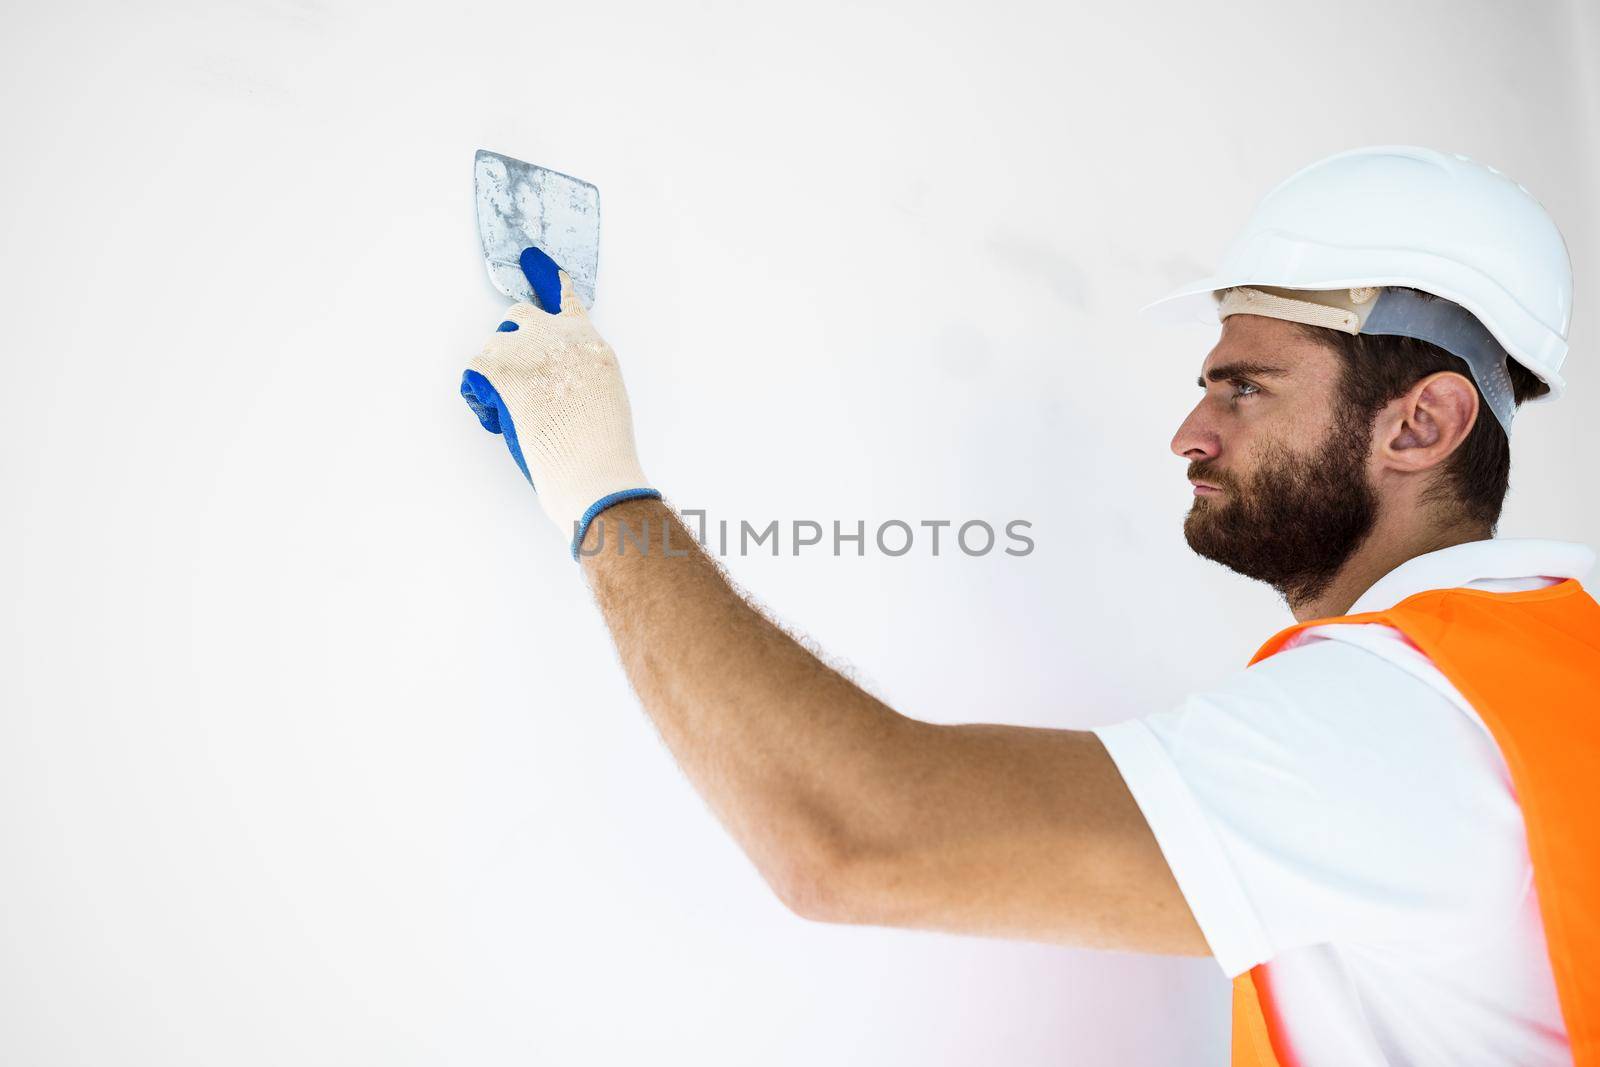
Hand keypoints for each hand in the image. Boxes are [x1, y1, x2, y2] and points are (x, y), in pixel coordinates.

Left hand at [461, 247, 658, 556]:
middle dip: (510, 343)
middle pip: (518, 315)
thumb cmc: (600, 450)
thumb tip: (554, 382)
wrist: (592, 471)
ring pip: (492, 347)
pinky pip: (472, 374)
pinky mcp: (500, 368)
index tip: (536, 261)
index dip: (550, 285)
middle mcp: (561, 336)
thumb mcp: (604, 399)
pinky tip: (498, 418)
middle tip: (513, 378)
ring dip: (495, 377)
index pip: (567, 303)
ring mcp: (529, 348)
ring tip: (515, 413)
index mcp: (590, 345)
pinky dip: (479, 400)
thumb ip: (581, 375)